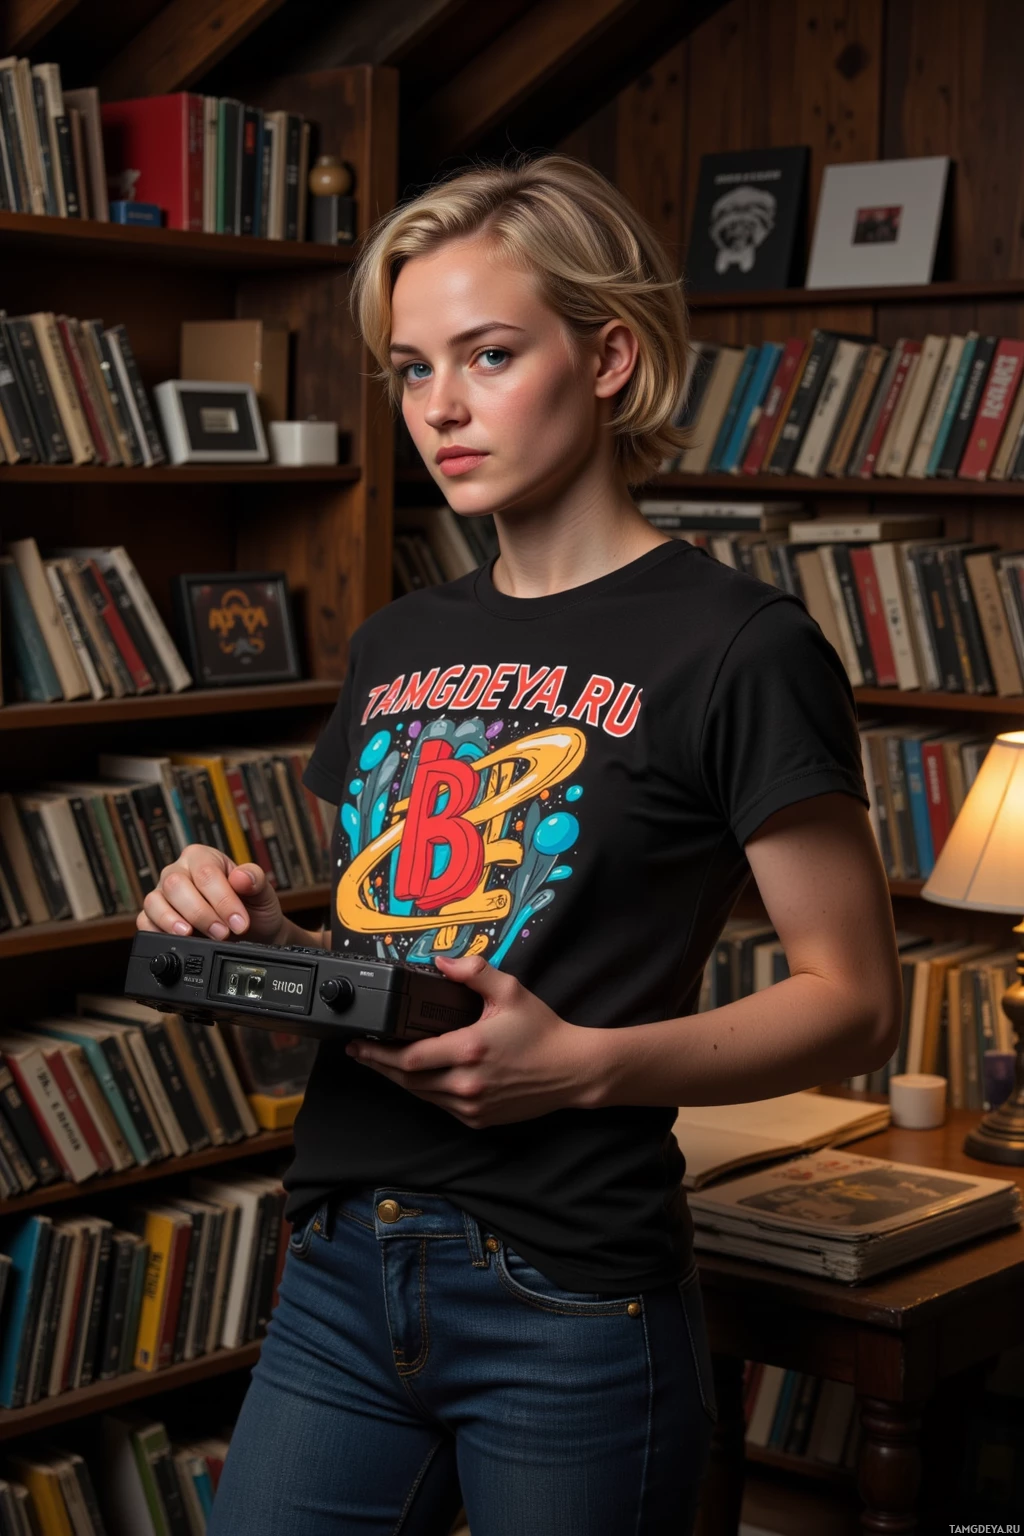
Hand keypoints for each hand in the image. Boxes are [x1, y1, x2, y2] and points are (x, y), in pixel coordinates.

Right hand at [136, 844, 286, 944]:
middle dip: (200, 913)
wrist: (251, 934)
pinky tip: (177, 940)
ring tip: (193, 936)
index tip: (239, 922)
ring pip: (155, 901)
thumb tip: (241, 877)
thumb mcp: (262, 892)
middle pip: (176, 885)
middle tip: (222, 933)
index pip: (206, 873)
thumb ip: (255, 880)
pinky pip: (144, 921)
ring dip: (174, 922)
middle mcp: (178, 872)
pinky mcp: (153, 916)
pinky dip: (157, 932)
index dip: (222, 900)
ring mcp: (162, 894)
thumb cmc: (252, 908)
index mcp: (203, 857)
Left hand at [345, 953, 601, 1127]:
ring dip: (398, 1080)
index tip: (360, 1042)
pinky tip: (415, 1078)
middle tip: (358, 1053)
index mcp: (469, 1049)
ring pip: (421, 1096)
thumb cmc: (542, 1030)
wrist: (572, 1070)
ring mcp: (472, 1106)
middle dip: (379, 1066)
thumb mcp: (511, 991)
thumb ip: (474, 972)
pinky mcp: (478, 1119)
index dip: (379, 1052)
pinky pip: (440, 1106)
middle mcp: (466, 1083)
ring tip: (380, 1063)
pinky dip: (423, 1092)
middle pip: (407, 1080)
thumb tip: (440, 962)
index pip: (410, 1057)